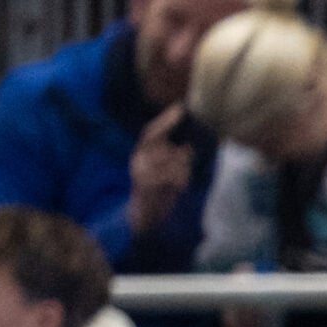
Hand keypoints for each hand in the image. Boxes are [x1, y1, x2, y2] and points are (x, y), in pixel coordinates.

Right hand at [129, 104, 195, 238]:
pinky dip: (181, 181)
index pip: (152, 131)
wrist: (145, 218)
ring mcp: (141, 171)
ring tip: (180, 182)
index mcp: (141, 152)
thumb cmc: (158, 193)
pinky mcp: (146, 184)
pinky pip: (172, 175)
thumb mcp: (166, 172)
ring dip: (184, 172)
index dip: (166, 120)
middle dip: (183, 157)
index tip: (181, 107)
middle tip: (184, 168)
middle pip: (169, 147)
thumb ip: (174, 158)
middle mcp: (138, 158)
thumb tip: (188, 147)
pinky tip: (179, 188)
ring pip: (174, 161)